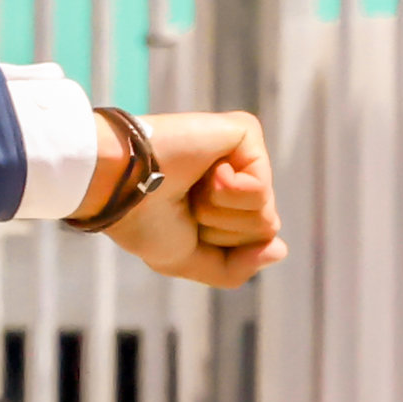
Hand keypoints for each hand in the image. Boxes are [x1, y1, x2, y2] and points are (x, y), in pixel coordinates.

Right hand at [92, 109, 280, 288]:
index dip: (219, 246)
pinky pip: (260, 187)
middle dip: (223, 230)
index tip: (184, 225)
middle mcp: (238, 175)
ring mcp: (242, 152)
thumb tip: (280, 249)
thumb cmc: (143, 222)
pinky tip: (204, 172)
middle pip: (265, 227)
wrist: (121, 188)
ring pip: (266, 212)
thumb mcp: (188, 260)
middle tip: (187, 204)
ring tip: (191, 188)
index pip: (255, 241)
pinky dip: (228, 193)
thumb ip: (235, 268)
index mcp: (226, 202)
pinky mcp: (245, 132)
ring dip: (220, 213)